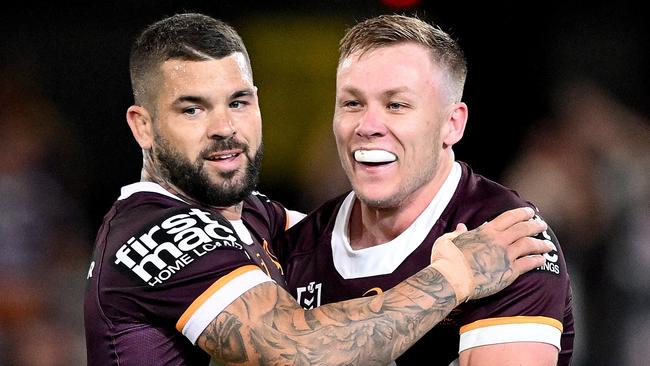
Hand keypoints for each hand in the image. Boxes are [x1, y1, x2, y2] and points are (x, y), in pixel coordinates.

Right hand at [430, 207, 549, 303]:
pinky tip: (542, 259)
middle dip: (535, 225)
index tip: (530, 212)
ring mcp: (506, 256)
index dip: (522, 213)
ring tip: (549, 244)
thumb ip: (457, 233)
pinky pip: (528, 263)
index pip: (510, 217)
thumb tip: (461, 228)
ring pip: (529, 245)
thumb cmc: (446, 259)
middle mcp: (499, 240)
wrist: (451, 279)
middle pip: (523, 229)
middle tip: (543, 225)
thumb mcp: (448, 240)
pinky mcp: (509, 272)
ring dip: (541, 243)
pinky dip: (537, 260)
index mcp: (486, 231)